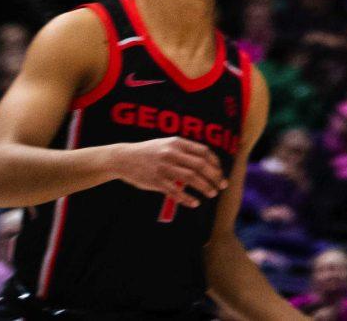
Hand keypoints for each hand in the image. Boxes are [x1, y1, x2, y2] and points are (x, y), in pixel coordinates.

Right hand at [107, 135, 226, 208]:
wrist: (124, 158)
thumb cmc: (150, 152)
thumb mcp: (168, 144)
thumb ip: (185, 151)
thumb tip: (207, 161)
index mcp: (178, 143)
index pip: (204, 152)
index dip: (215, 163)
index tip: (221, 173)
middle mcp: (172, 153)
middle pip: (200, 165)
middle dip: (215, 176)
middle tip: (222, 186)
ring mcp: (163, 167)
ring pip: (190, 178)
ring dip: (204, 187)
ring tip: (212, 193)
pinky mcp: (155, 181)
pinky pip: (174, 191)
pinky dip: (186, 198)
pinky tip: (194, 203)